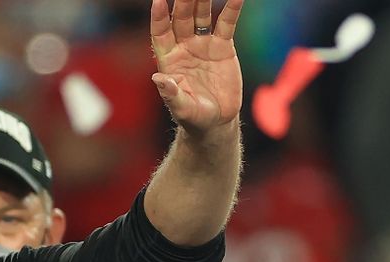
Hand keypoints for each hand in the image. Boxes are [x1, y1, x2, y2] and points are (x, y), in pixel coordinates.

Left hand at [150, 0, 243, 132]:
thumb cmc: (194, 117)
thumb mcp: (182, 109)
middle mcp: (184, 48)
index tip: (157, 1)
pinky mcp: (223, 46)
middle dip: (183, 1)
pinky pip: (226, 23)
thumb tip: (158, 78)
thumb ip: (171, 95)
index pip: (161, 33)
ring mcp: (203, 44)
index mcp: (169, 60)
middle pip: (181, 18)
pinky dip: (231, 8)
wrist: (217, 121)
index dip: (158, 18)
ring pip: (201, 15)